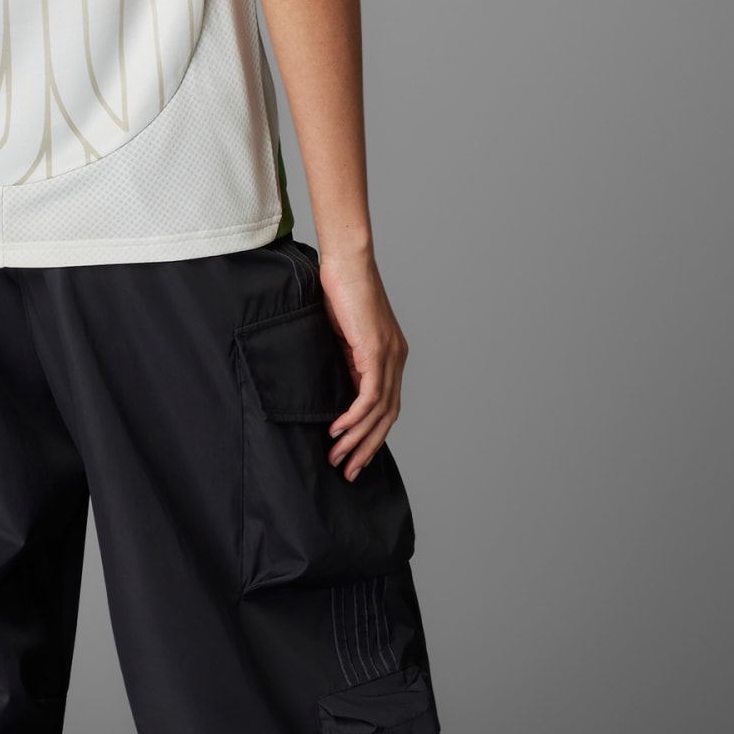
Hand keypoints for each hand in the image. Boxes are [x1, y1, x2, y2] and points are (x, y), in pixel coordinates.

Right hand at [317, 250, 407, 480]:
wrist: (346, 262)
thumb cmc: (341, 290)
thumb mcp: (343, 335)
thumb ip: (346, 361)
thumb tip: (336, 389)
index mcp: (392, 356)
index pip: (387, 407)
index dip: (371, 434)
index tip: (353, 455)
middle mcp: (397, 359)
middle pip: (387, 417)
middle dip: (367, 447)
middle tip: (348, 471)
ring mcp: (389, 356)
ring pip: (378, 412)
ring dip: (357, 439)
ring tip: (338, 458)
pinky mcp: (375, 351)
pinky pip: (368, 396)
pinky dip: (353, 417)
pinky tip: (337, 430)